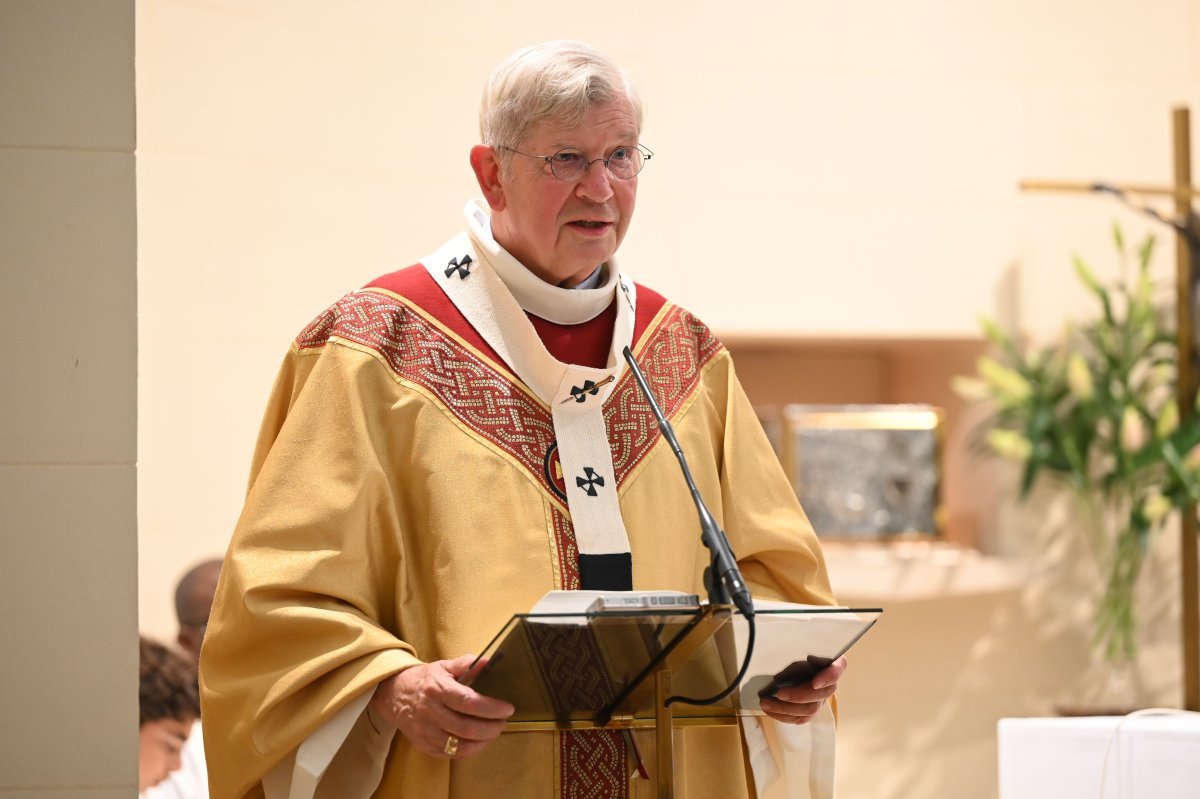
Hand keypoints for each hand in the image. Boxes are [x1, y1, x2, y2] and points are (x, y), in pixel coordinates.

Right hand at [369, 653, 513, 758]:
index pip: (468, 702)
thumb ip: (466, 664)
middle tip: (503, 722)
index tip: (507, 708)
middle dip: (491, 728)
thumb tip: (488, 661)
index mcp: (437, 689)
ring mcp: (425, 731)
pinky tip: (479, 742)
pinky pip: (450, 754)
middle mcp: (430, 712)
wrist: (394, 695)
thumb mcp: (443, 666)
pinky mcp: (423, 745)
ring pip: (459, 745)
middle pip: (466, 727)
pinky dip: (469, 750)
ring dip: (483, 741)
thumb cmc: (424, 680)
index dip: (490, 708)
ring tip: (494, 732)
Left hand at [758, 656, 845, 724]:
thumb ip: (802, 652)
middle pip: (819, 695)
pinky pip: (800, 718)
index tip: (815, 683)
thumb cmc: (798, 651)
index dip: (827, 679)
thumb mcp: (800, 648)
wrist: (795, 659)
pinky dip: (783, 715)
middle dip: (798, 696)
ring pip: (809, 710)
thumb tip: (807, 659)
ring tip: (766, 703)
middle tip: (779, 693)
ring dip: (786, 708)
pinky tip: (770, 710)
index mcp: (832, 665)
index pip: (835, 671)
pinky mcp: (810, 710)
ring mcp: (820, 699)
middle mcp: (829, 684)